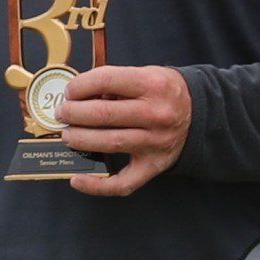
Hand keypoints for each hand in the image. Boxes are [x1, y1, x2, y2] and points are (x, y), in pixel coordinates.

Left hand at [60, 63, 191, 198]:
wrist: (197, 112)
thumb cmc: (161, 91)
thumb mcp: (144, 74)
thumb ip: (114, 82)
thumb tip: (76, 96)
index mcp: (153, 85)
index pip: (106, 80)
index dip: (79, 86)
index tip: (68, 92)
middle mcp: (157, 114)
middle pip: (103, 114)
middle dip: (73, 113)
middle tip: (61, 113)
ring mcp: (156, 143)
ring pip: (109, 143)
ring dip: (80, 139)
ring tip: (68, 135)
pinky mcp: (154, 166)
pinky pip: (123, 183)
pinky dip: (97, 185)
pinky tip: (77, 179)